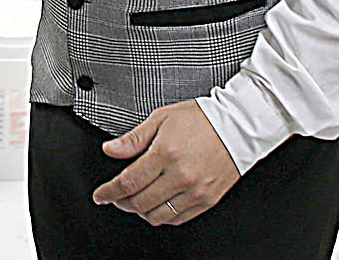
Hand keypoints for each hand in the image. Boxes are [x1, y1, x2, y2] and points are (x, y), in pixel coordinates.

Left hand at [90, 101, 238, 225]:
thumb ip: (133, 139)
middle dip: (121, 202)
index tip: (100, 195)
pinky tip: (155, 206)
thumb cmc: (201, 120)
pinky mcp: (207, 200)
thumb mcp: (161, 119)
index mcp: (165, 153)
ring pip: (157, 215)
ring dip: (140, 211)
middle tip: (114, 197)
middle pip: (140, 202)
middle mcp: (180, 176)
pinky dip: (161, 217)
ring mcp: (195, 191)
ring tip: (134, 202)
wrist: (237, 127)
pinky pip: (178, 219)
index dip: (109, 192)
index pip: (128, 182)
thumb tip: (110, 149)